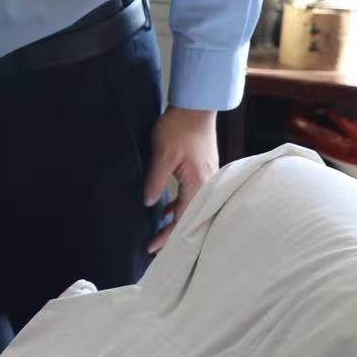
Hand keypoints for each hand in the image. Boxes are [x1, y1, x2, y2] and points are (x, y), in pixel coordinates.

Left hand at [144, 106, 216, 253]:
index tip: (152, 248)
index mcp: (199, 184)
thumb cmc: (179, 128)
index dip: (168, 236)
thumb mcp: (162, 155)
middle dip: (173, 234)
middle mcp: (208, 185)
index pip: (184, 219)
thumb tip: (148, 203)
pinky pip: (192, 196)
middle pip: (191, 218)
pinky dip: (179, 206)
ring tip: (159, 233)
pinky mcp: (203, 171)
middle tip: (154, 249)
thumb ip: (156, 181)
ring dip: (175, 221)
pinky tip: (166, 211)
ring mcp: (208, 178)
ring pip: (191, 208)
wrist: (196, 107)